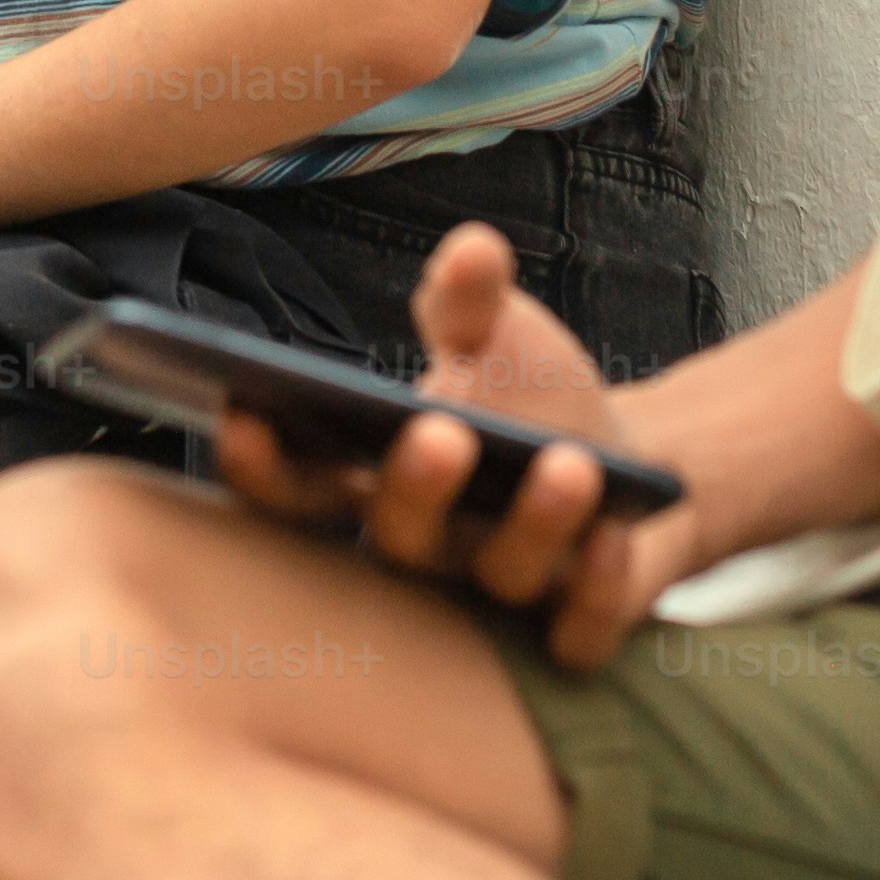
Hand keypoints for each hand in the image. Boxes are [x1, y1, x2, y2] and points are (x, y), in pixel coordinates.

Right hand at [213, 223, 711, 672]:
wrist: (634, 468)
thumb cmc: (530, 402)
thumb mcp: (496, 340)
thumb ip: (471, 303)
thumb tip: (475, 248)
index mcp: (378, 481)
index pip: (299, 489)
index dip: (264, 464)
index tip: (246, 414)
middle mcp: (428, 549)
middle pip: (398, 538)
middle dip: (414, 489)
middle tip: (439, 433)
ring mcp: (501, 593)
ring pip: (500, 577)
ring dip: (532, 527)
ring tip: (567, 464)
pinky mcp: (576, 626)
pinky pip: (579, 632)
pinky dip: (595, 592)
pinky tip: (613, 540)